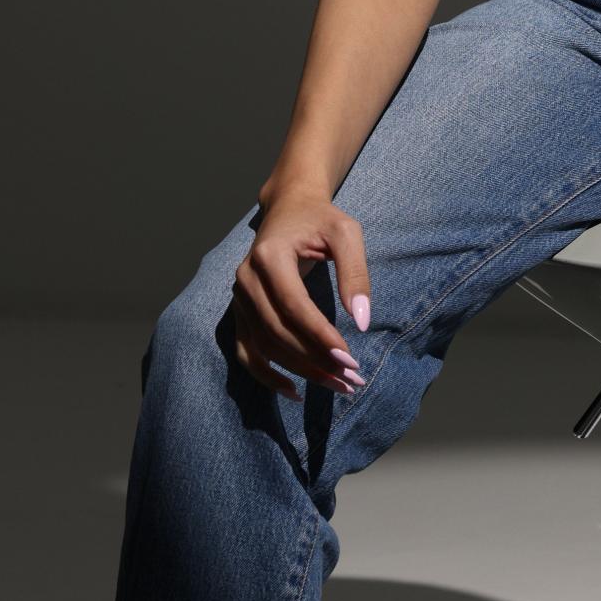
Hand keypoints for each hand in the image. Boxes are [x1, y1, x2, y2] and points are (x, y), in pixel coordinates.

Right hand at [234, 187, 372, 398]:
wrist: (289, 209)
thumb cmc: (320, 219)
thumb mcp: (346, 233)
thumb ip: (356, 273)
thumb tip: (361, 321)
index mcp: (268, 256)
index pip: (294, 306)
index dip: (319, 335)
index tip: (349, 358)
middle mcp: (246, 279)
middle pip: (278, 331)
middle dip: (315, 359)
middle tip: (351, 379)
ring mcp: (239, 298)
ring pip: (265, 346)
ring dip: (300, 371)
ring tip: (337, 385)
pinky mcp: (240, 312)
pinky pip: (247, 351)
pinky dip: (266, 375)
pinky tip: (294, 391)